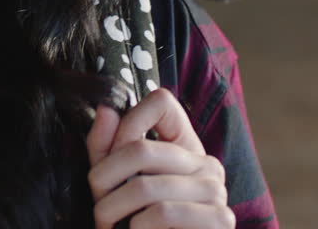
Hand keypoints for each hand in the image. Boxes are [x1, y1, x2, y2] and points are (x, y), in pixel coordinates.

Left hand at [86, 88, 233, 228]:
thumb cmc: (138, 223)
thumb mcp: (116, 180)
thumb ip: (106, 146)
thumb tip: (105, 108)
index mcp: (185, 145)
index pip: (161, 101)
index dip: (128, 122)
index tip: (109, 154)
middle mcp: (206, 163)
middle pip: (141, 150)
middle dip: (104, 180)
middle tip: (97, 203)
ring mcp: (216, 190)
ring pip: (146, 187)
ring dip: (113, 210)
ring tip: (107, 224)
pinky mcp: (220, 219)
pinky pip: (164, 213)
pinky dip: (137, 227)